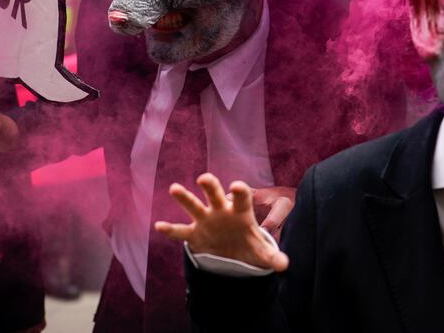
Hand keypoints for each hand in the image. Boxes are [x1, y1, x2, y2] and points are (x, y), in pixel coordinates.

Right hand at [156, 173, 289, 271]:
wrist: (233, 253)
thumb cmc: (249, 245)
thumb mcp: (261, 252)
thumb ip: (272, 256)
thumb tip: (284, 265)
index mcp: (240, 212)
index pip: (242, 198)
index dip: (239, 192)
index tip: (236, 186)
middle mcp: (221, 211)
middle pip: (215, 194)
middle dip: (210, 186)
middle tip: (204, 178)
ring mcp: (206, 220)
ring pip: (194, 206)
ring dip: (185, 197)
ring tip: (174, 188)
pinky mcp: (194, 233)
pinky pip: (181, 231)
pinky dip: (170, 229)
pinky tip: (159, 226)